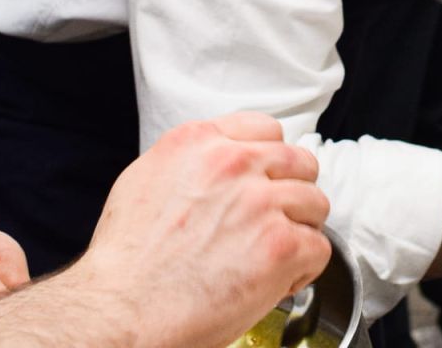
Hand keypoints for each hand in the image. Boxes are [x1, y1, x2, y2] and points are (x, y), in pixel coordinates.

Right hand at [69, 112, 330, 347]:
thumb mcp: (145, 182)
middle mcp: (234, 164)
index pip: (267, 129)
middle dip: (292, 193)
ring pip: (316, 204)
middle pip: (300, 163)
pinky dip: (304, 270)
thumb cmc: (128, 263)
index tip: (266, 181)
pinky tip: (274, 281)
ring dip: (300, 231)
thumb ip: (193, 161)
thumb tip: (221, 162)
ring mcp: (261, 202)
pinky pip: (319, 249)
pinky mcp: (281, 244)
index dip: (271, 160)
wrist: (122, 312)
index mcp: (199, 143)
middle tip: (274, 223)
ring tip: (271, 256)